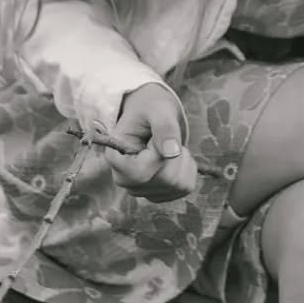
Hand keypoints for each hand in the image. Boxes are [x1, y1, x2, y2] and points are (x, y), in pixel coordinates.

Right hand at [102, 83, 197, 201]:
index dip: (157, 153)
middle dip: (175, 154)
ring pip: (177, 185)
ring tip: (168, 144)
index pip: (142, 171)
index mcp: (116, 158)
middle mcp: (125, 180)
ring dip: (182, 160)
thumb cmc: (150, 108)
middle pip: (164, 179)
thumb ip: (164, 127)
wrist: (151, 114)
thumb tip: (172, 152)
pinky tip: (174, 156)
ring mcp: (141, 191)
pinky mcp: (158, 194)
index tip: (153, 136)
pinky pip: (185, 187)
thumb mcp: (157, 109)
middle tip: (165, 137)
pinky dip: (187, 169)